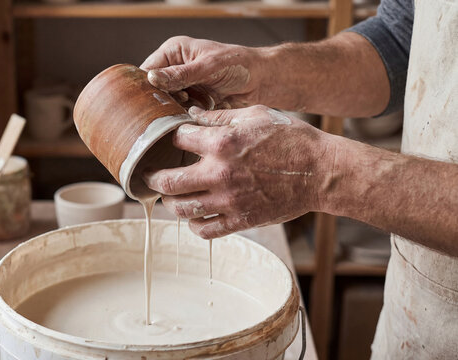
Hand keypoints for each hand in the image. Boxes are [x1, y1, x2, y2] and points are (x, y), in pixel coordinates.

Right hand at [141, 36, 263, 108]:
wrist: (263, 81)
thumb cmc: (240, 64)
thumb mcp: (209, 66)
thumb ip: (181, 74)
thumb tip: (153, 78)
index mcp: (174, 52)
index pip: (148, 70)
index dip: (148, 86)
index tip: (155, 98)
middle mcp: (175, 69)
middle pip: (154, 90)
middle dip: (160, 101)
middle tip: (172, 107)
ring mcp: (183, 87)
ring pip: (165, 104)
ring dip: (172, 111)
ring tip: (186, 111)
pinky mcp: (192, 103)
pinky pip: (178, 114)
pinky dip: (182, 118)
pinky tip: (191, 118)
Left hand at [143, 105, 334, 238]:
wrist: (321, 171)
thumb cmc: (291, 138)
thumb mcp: (256, 115)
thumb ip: (220, 116)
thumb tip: (192, 116)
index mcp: (222, 143)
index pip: (178, 140)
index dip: (170, 138)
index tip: (171, 141)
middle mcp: (220, 174)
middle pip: (168, 181)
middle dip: (153, 177)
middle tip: (149, 176)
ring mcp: (229, 200)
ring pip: (182, 209)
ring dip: (171, 203)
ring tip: (170, 197)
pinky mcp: (240, 220)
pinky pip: (205, 230)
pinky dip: (194, 225)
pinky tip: (194, 217)